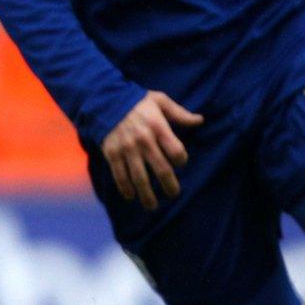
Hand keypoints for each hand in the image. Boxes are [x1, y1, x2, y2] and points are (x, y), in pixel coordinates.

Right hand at [100, 90, 203, 209]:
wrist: (104, 99)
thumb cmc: (135, 101)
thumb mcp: (159, 100)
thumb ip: (179, 113)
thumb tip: (200, 120)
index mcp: (158, 127)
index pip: (176, 152)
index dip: (181, 160)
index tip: (179, 162)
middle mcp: (143, 140)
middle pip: (162, 169)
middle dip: (169, 186)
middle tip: (173, 193)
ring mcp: (127, 148)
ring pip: (140, 177)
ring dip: (147, 194)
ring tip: (152, 205)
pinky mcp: (112, 153)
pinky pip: (119, 175)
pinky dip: (125, 188)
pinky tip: (131, 196)